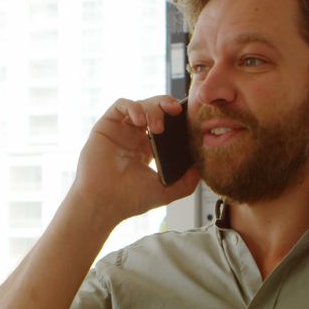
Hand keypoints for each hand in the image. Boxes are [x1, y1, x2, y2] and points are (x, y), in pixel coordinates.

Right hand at [72, 96, 199, 225]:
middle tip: (176, 110)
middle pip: (153, 108)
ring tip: (156, 127)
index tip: (187, 118)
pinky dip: (133, 106)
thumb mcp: (166, 191)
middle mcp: (133, 136)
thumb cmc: (130, 200)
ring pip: (139, 104)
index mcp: (146, 148)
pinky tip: (140, 120)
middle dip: (166, 104)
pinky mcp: (105, 126)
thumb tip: (202, 168)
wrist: (105, 203)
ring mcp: (119, 130)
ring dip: (151, 109)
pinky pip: (120, 105)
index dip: (176, 117)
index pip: (164, 123)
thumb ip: (187, 181)